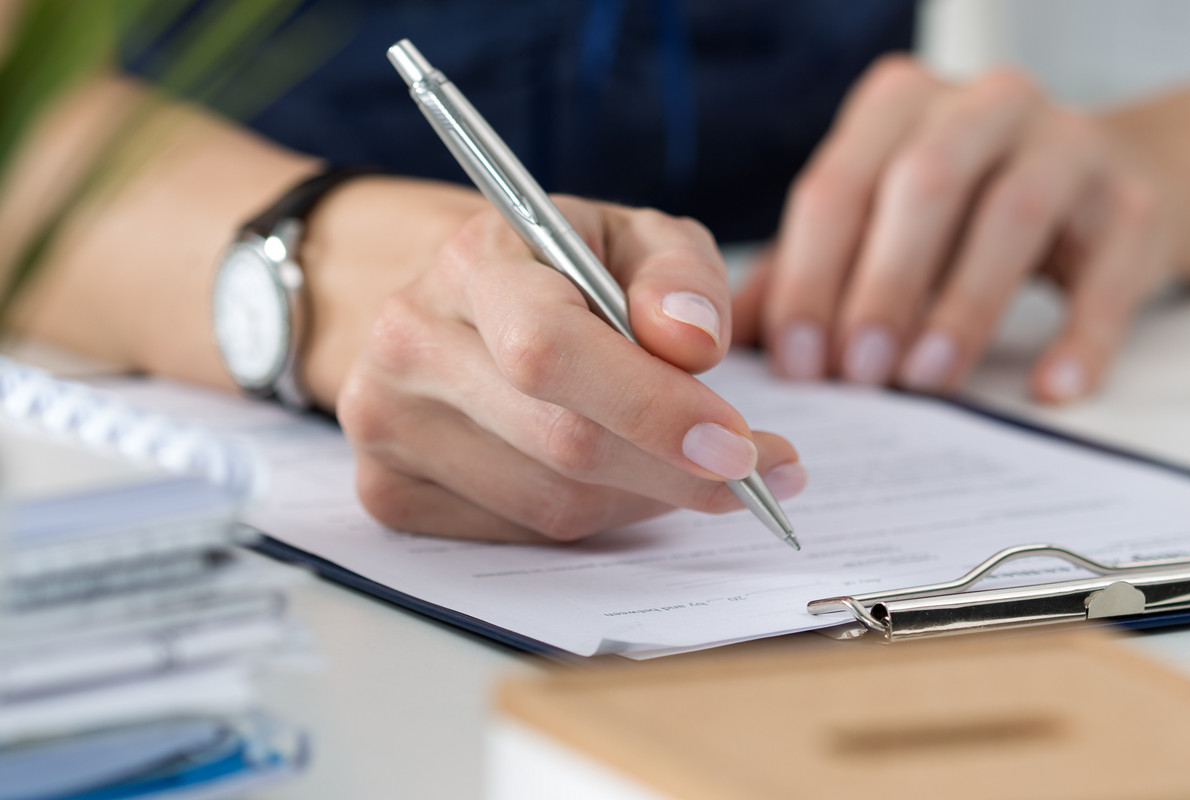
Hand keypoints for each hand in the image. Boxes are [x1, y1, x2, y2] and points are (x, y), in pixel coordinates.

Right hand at [334, 197, 805, 542]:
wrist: (462, 303)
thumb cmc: (567, 269)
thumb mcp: (638, 241)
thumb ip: (680, 277)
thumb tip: (692, 341)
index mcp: (473, 261)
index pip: (551, 348)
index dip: (652, 406)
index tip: (738, 444)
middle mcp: (412, 342)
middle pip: (560, 443)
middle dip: (677, 469)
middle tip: (757, 472)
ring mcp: (386, 424)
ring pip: (551, 504)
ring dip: (646, 497)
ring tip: (690, 464)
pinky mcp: (390, 491)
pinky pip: (523, 536)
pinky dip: (597, 517)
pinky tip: (620, 478)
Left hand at [735, 56, 1174, 402]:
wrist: (1114, 187)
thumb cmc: (973, 213)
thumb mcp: (885, 224)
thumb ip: (808, 271)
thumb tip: (720, 339)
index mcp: (905, 103)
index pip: (841, 181)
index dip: (812, 273)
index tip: (799, 361)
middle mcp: (988, 105)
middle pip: (925, 182)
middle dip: (884, 281)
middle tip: (860, 372)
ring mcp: (1071, 144)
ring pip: (1014, 212)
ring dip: (966, 302)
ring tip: (930, 377)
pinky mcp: (1136, 202)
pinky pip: (1109, 269)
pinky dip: (1081, 334)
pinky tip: (1050, 388)